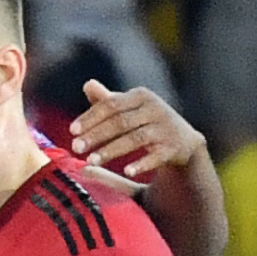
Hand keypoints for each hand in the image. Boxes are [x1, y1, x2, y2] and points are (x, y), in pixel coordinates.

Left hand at [68, 80, 205, 183]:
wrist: (184, 142)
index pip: (111, 105)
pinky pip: (157, 156)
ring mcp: (166, 128)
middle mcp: (155, 109)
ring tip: (89, 161)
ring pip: (135, 139)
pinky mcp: (175, 148)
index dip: (91, 117)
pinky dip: (143, 163)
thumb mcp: (129, 109)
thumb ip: (108, 101)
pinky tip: (127, 171)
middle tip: (75, 148)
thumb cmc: (147, 123)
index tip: (72, 131)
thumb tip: (87, 84)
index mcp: (141, 96)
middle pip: (120, 121)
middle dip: (96, 135)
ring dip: (111, 150)